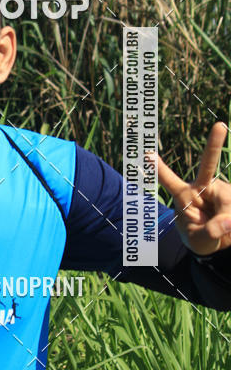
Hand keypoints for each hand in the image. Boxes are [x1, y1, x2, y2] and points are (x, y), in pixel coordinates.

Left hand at [152, 122, 230, 255]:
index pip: (170, 181)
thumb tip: (227, 222)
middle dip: (214, 144)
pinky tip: (230, 226)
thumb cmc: (201, 238)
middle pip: (208, 165)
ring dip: (227, 219)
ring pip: (228, 200)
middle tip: (220, 125)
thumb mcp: (200, 241)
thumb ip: (209, 232)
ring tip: (223, 229)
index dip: (159, 169)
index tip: (147, 154)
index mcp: (184, 196)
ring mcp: (221, 191)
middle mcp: (203, 188)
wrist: (218, 243)